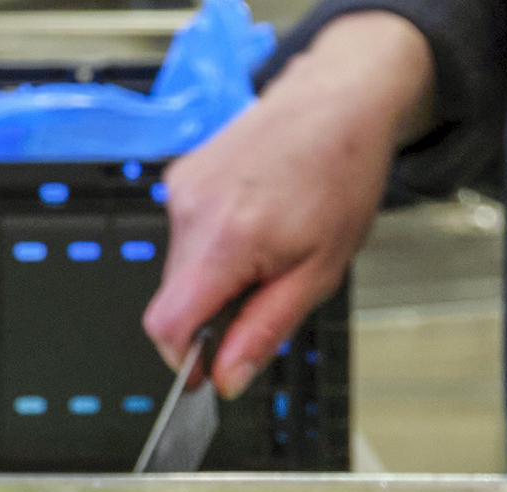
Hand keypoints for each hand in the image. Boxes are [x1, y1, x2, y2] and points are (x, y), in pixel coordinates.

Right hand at [144, 12, 434, 397]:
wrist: (339, 100)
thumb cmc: (340, 175)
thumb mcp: (319, 272)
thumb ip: (266, 330)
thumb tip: (227, 378)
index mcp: (226, 239)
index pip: (166, 325)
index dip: (183, 360)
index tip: (206, 373)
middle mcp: (192, 209)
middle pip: (172, 300)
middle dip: (210, 315)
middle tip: (264, 296)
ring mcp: (182, 188)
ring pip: (179, 269)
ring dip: (214, 279)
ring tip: (267, 248)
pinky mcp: (181, 175)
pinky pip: (185, 235)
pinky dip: (213, 246)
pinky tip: (253, 223)